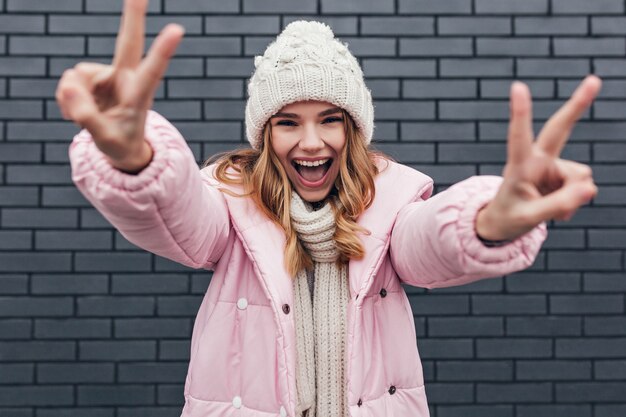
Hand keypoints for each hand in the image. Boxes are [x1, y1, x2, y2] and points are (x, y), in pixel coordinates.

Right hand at [55, 0, 183, 172]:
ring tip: (86, 117)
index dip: (162, 50)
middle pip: (128, 42)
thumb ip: (87, 117)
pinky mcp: (90, 76)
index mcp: (140, 94)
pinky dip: (67, 99)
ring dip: (73, 99)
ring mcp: (107, 75)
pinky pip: (68, 82)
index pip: (152, 70)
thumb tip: (68, 85)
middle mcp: (125, 78)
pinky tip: (79, 111)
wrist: (118, 145)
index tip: (177, 29)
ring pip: (77, 76)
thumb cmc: (120, 142)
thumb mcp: (106, 140)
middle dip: (133, 15)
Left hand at [475, 75, 601, 240]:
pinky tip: (556, 206)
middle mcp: (537, 160)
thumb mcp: (529, 218)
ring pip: (580, 178)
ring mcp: (553, 165)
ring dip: (571, 198)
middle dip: (578, 105)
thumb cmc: (510, 216)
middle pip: (559, 129)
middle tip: (595, 80)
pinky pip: (583, 188)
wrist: (505, 221)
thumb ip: (558, 205)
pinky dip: (574, 201)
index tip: (517, 87)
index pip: (518, 137)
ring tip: (548, 207)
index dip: (520, 113)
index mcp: (519, 166)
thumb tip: (590, 189)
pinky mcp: (564, 174)